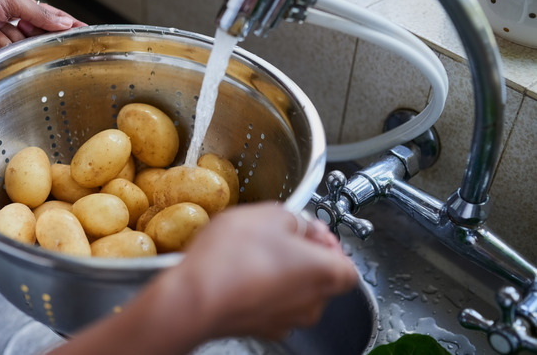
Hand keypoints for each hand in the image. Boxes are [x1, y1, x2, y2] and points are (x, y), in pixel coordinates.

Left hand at [0, 0, 84, 63]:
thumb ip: (39, 13)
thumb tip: (62, 23)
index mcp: (19, 7)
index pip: (51, 17)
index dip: (67, 25)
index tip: (85, 32)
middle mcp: (13, 25)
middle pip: (40, 36)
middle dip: (33, 31)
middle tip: (21, 24)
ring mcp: (4, 42)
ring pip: (24, 48)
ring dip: (9, 37)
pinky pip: (8, 57)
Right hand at [165, 201, 358, 341]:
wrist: (194, 298)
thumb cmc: (233, 259)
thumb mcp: (269, 214)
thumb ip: (295, 219)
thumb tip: (299, 225)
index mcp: (325, 273)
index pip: (348, 265)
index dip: (330, 244)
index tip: (309, 229)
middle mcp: (311, 304)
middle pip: (321, 279)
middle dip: (303, 256)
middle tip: (278, 236)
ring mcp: (284, 320)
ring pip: (293, 293)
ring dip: (279, 273)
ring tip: (251, 252)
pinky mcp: (259, 328)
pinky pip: (268, 304)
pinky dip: (260, 289)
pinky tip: (238, 271)